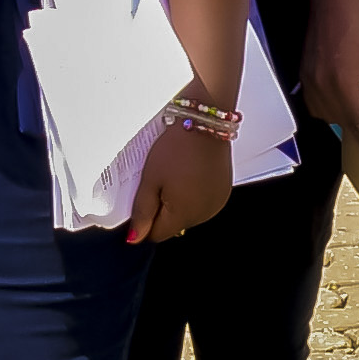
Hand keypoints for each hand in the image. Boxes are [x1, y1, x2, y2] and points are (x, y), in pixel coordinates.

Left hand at [125, 119, 232, 244]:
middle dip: (162, 210)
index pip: (156, 235)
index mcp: (184, 214)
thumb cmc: (177, 147)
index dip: (144, 221)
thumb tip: (135, 238)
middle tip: (158, 181)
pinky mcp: (223, 192)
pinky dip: (193, 195)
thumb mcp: (150, 179)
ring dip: (178, 203)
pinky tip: (189, 175)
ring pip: (188, 215)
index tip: (142, 200)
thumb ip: (142, 212)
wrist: (204, 122)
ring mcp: (216, 203)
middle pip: (173, 226)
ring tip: (175, 176)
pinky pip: (202, 203)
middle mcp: (204, 214)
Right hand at [304, 8, 358, 142]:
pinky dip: (329, 105)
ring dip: (342, 118)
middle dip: (358, 132)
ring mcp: (309, 79)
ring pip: (325, 114)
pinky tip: (342, 97)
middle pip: (340, 123)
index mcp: (343, 84)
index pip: (358, 126)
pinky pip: (314, 100)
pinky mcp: (304, 71)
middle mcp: (321, 86)